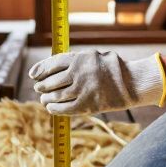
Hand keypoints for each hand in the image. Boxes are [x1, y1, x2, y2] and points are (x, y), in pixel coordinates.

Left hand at [29, 50, 164, 115]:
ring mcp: (84, 90)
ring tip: (44, 99)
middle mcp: (80, 73)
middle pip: (52, 81)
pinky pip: (65, 109)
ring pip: (56, 96)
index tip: (33, 75)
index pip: (53, 63)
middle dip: (42, 86)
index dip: (40, 69)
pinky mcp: (88, 105)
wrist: (132, 83)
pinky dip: (55, 109)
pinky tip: (51, 108)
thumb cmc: (111, 69)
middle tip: (38, 88)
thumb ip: (74, 61)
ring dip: (46, 98)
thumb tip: (48, 69)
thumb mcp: (94, 57)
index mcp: (81, 58)